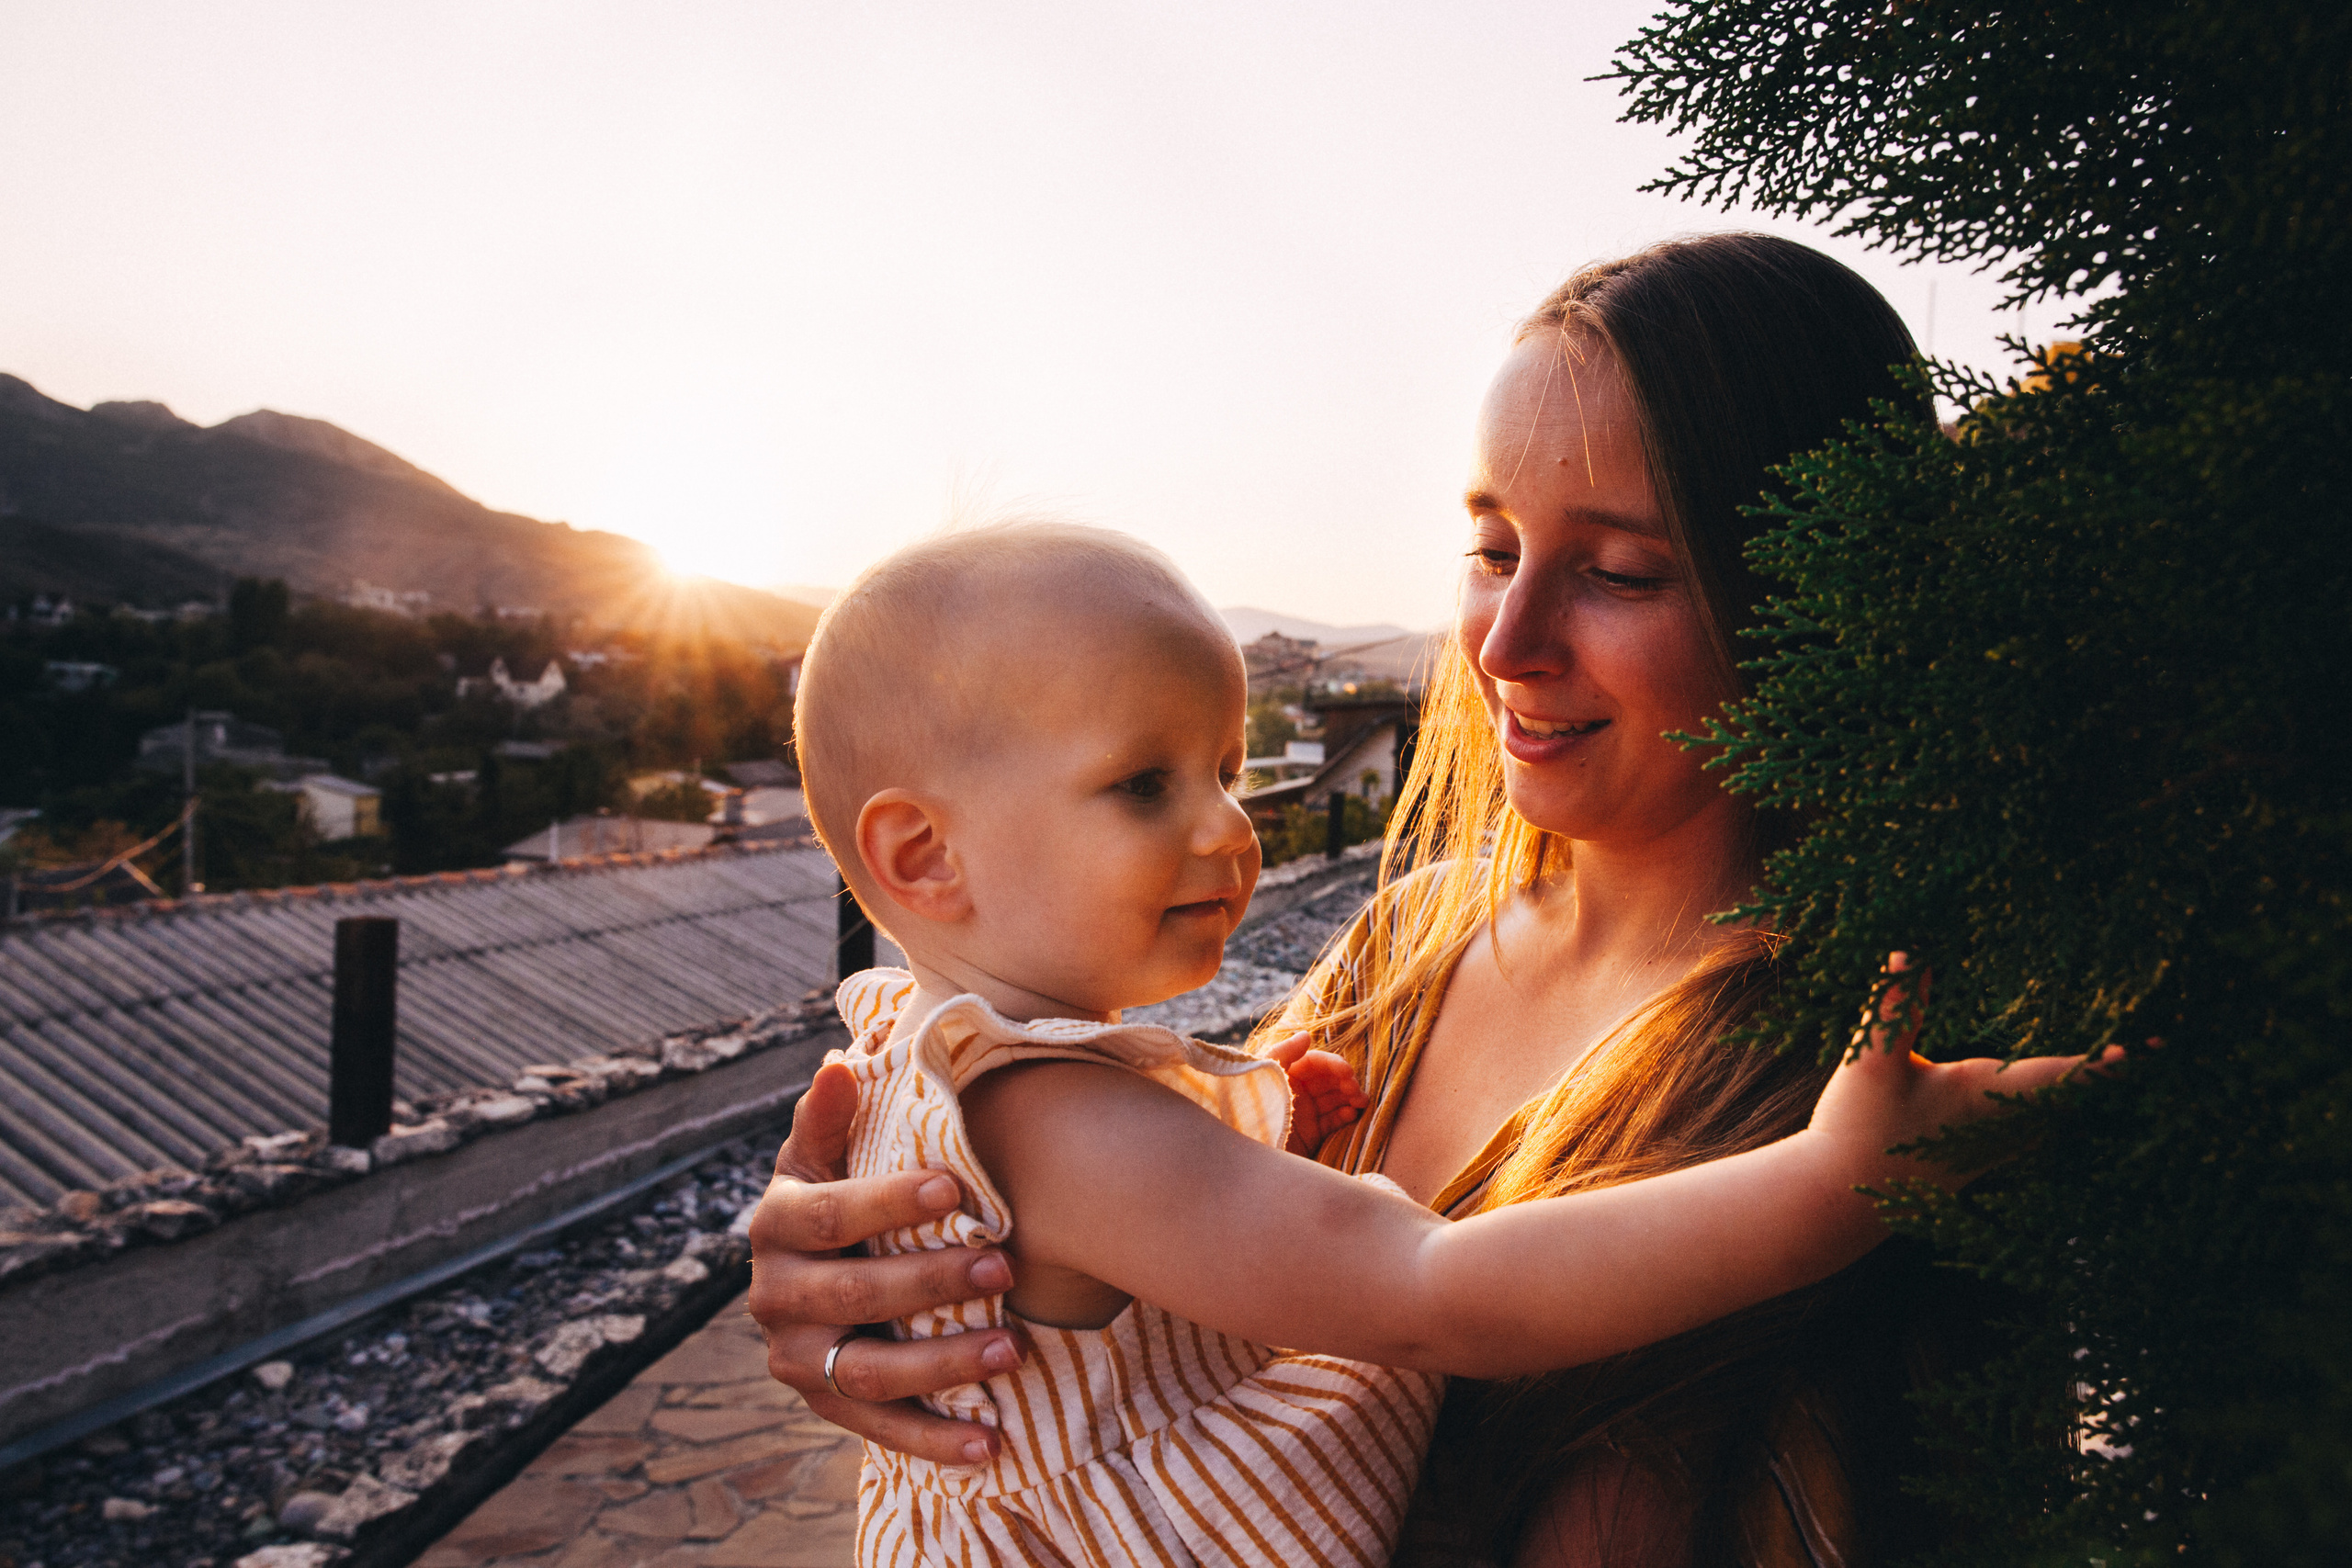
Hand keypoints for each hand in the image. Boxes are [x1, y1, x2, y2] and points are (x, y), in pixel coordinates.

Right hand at [744, 1062, 1025, 1463]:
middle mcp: (773, 1298)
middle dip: (931, 1282)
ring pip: (869, 1372)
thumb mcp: (825, 1154)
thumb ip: (832, 1116)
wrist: (815, 1272)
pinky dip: (937, 1442)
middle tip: (1003, 1265)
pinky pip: (881, 1432)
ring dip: (944, 1365)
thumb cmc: (838, 1194)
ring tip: (1012, 1350)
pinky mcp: (826, 1405)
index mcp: (776, 1225)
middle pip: (854, 1297)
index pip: (828, 1216)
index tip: (953, 1187)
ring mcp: (797, 1360)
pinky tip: (993, 1443)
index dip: (885, 1203)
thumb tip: (839, 1062)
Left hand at [1261, 1031, 1367, 1156]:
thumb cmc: (1255, 1106)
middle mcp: (1296, 1092)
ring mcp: (1304, 1114)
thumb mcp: (1266, 1073)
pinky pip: (1331, 1122)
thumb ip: (1285, 1052)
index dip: (1334, 1065)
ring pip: (1333, 1100)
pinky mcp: (1310, 1135)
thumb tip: (1306, 1035)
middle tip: (1356, 1090)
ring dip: (1349, 1098)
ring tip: (1361, 1102)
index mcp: (1285, 1074)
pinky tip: (1352, 1114)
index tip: (1348, 1073)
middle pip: (1327, 1080)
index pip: (1315, 1063)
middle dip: (1345, 1082)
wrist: (1250, 1152)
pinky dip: (1344, 1117)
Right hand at [1807, 952, 2126, 1191]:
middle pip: (2072, 1096)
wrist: (1841, 1198)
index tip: (2142, 1048)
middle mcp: (2003, 1125)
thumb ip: (1892, 1007)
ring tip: (2117, 1064)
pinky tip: (2054, 1097)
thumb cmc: (1857, 1129)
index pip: (2059, 1076)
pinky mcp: (1982, 1156)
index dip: (2100, 1062)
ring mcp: (1996, 1146)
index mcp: (1984, 1095)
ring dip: (2082, 1089)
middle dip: (2107, 1071)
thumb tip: (1906, 953)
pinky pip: (2036, 1127)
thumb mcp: (1869, 1061)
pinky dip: (2055, 1105)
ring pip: (2056, 1115)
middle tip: (2152, 1045)